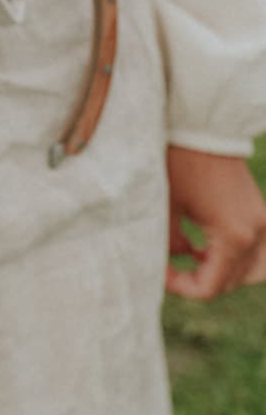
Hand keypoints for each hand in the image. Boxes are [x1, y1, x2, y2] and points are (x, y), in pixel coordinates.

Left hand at [165, 145, 265, 299]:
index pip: (211, 288)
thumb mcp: (167, 209)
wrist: (201, 126)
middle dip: (198, 279)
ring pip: (249, 271)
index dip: (181, 287)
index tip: (160, 270)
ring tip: (194, 259)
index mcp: (234, 236)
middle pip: (230, 282)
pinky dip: (237, 258)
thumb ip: (169, 245)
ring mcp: (263, 222)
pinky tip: (207, 248)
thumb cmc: (180, 164)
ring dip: (222, 272)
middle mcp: (256, 233)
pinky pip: (258, 252)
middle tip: (169, 263)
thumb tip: (174, 265)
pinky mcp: (261, 211)